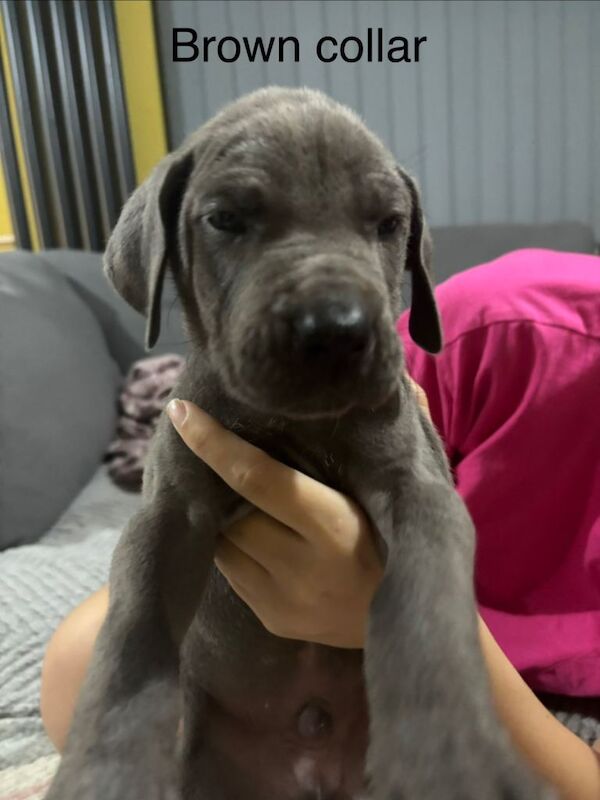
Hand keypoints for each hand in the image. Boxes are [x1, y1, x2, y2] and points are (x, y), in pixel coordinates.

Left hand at [166, 374, 429, 647]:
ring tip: (230, 492)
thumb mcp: (406, 488)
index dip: (213, 443)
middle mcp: (303, 567)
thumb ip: (399, 434)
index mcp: (336, 527)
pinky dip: (231, 545)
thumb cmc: (404, 539)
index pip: (257, 478)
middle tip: (207, 448)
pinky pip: (230, 572)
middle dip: (214, 480)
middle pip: (231, 511)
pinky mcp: (271, 619)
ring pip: (222, 542)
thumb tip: (398, 382)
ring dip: (221, 514)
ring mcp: (283, 599)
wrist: (407, 624)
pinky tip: (249, 531)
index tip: (181, 412)